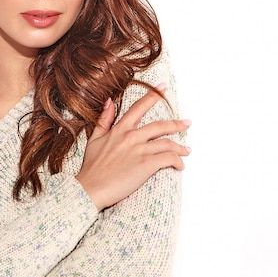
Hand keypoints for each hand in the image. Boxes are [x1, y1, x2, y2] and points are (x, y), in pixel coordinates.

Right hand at [76, 85, 190, 210]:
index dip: (153, 96)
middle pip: (160, 126)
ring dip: (180, 148)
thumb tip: (109, 101)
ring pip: (168, 143)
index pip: (139, 108)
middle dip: (177, 124)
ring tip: (186, 151)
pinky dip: (177, 161)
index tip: (163, 88)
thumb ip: (104, 119)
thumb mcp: (94, 138)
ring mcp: (139, 150)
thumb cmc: (91, 167)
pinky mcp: (146, 165)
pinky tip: (179, 165)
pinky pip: (168, 159)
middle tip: (187, 124)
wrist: (90, 188)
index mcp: (120, 129)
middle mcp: (131, 137)